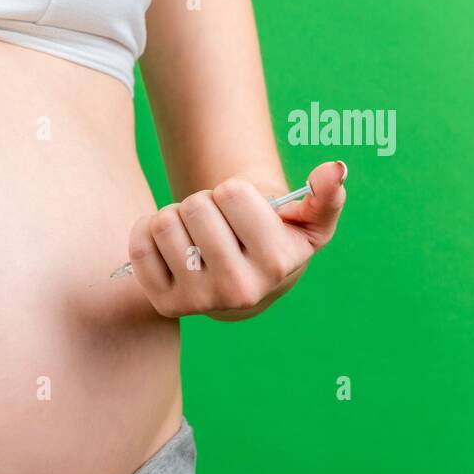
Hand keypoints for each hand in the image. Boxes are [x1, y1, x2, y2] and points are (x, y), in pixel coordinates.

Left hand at [126, 160, 347, 319]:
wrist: (244, 280)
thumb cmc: (276, 239)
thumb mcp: (308, 221)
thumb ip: (325, 195)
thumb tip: (334, 169)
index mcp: (274, 264)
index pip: (231, 193)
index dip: (233, 191)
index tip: (242, 211)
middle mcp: (237, 290)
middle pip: (195, 206)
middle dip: (205, 202)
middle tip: (217, 222)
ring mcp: (198, 301)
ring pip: (164, 222)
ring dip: (177, 216)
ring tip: (197, 233)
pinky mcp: (165, 304)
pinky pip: (139, 245)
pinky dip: (148, 230)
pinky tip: (172, 241)